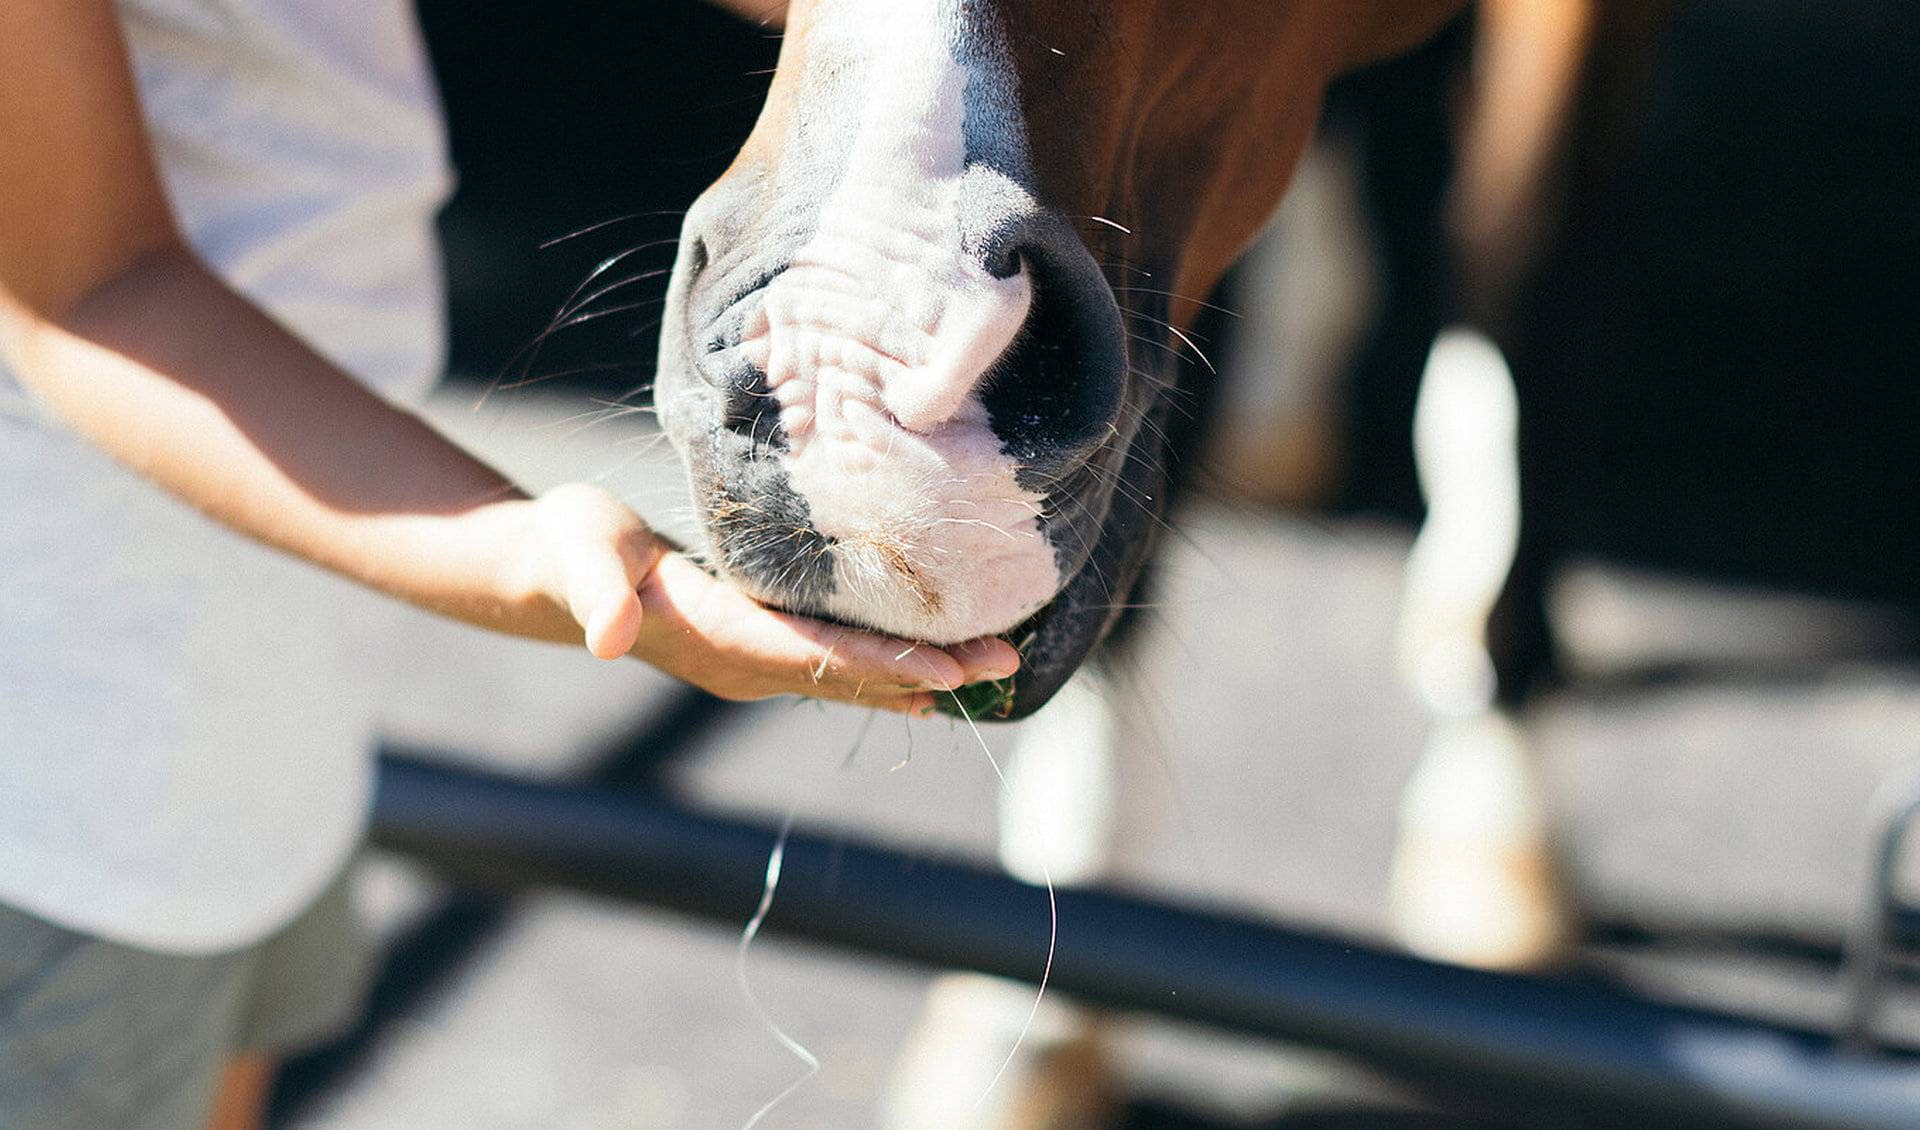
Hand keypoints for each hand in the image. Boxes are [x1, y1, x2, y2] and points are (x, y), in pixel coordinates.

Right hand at [524, 483, 1020, 713]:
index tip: (944, 670)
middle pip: (848, 675)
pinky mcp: (758, 650)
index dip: (879, 664)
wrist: (549, 574)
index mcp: (713, 637)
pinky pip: (836, 666)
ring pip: (851, 677)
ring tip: (995, 673)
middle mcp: (741, 665)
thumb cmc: (570, 546)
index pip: (810, 658)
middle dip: (926, 672)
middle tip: (1003, 667)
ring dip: (922, 675)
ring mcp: (752, 664)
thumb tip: (610, 640)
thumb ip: (596, 592)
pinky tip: (938, 674)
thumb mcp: (580, 552)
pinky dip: (891, 668)